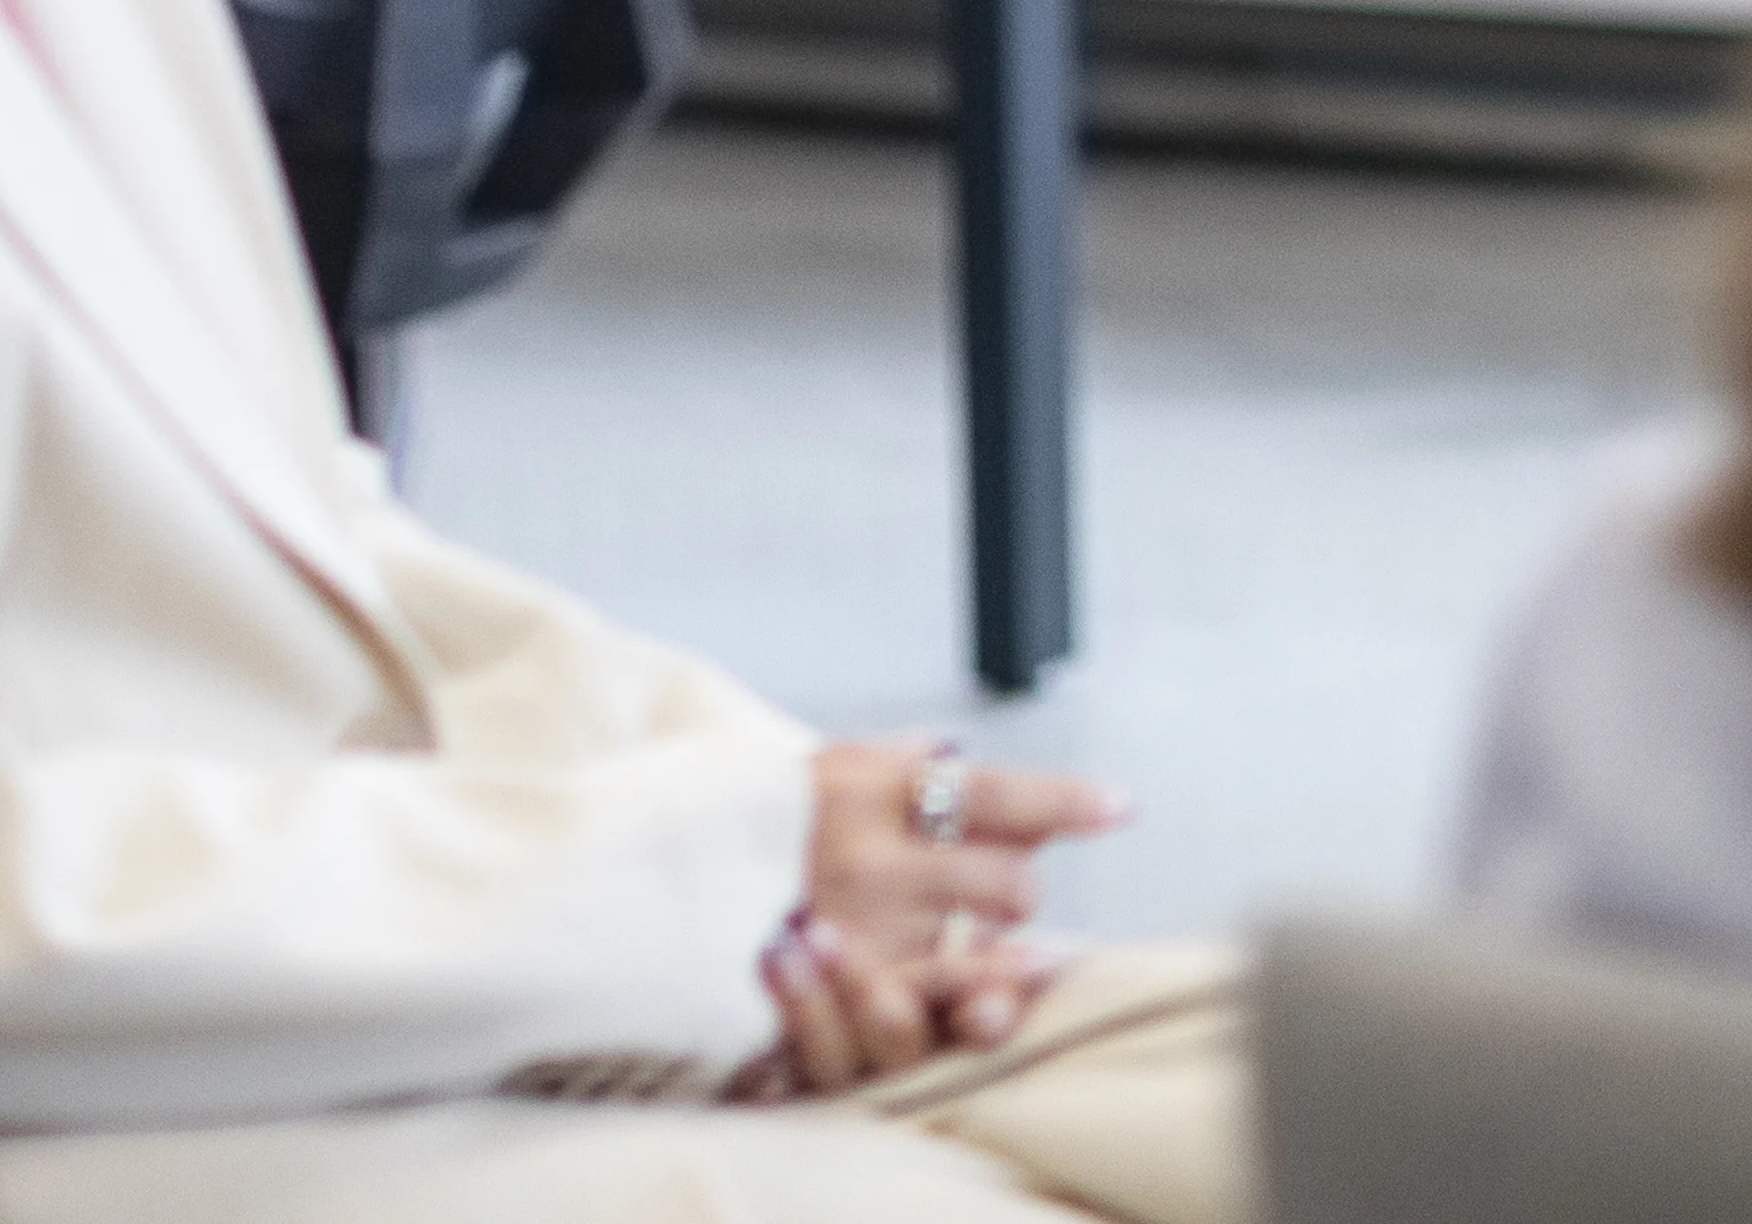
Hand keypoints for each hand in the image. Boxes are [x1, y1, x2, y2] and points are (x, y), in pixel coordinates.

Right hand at [759, 739, 1121, 1081]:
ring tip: (1013, 950)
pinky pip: (923, 1002)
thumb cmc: (731, 825)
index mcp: (868, 787)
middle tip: (997, 893)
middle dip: (1013, 888)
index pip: (994, 792)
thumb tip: (949, 748)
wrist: (631, 892)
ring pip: (977, 950)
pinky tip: (985, 993)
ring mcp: (853, 930)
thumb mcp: (804, 768)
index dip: (1067, 802)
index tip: (1120, 808)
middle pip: (1005, 880)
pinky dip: (962, 997)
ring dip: (1003, 953)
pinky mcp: (831, 991)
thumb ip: (883, 757)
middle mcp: (871, 856)